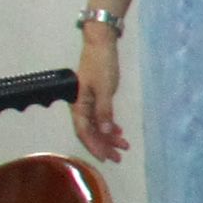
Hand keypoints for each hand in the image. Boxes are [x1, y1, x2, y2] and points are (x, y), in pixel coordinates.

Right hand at [71, 27, 128, 162]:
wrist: (101, 44)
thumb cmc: (101, 65)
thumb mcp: (105, 89)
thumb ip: (104, 111)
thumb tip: (106, 132)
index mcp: (78, 105)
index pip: (84, 131)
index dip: (94, 146)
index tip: (106, 158)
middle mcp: (81, 106)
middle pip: (91, 131)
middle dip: (104, 145)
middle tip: (119, 158)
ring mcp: (88, 102)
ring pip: (97, 125)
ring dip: (109, 137)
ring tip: (124, 146)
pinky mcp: (96, 97)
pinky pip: (101, 116)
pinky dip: (110, 125)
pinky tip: (119, 132)